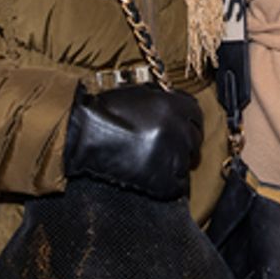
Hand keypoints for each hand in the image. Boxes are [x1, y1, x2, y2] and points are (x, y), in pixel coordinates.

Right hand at [63, 84, 202, 199]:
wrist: (82, 136)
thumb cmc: (106, 112)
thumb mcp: (138, 93)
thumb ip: (163, 98)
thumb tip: (179, 103)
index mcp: (174, 106)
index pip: (197, 114)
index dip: (189, 120)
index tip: (182, 127)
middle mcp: (178, 129)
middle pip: (195, 139)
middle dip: (183, 142)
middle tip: (165, 146)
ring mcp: (172, 155)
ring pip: (187, 162)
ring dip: (175, 162)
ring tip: (153, 160)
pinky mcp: (164, 180)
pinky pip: (178, 185)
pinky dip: (169, 182)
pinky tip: (152, 175)